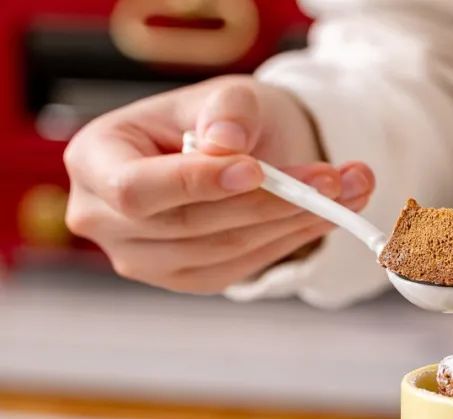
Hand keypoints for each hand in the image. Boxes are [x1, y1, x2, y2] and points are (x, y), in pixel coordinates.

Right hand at [64, 75, 374, 292]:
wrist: (236, 150)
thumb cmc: (220, 118)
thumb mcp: (227, 96)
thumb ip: (228, 112)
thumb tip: (226, 145)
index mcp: (94, 159)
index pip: (136, 188)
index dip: (196, 183)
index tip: (257, 169)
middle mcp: (103, 218)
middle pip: (190, 224)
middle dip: (270, 201)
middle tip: (334, 179)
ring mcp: (141, 258)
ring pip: (224, 249)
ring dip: (294, 222)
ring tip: (348, 189)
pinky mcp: (185, 279)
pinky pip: (241, 267)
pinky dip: (289, 241)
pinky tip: (325, 216)